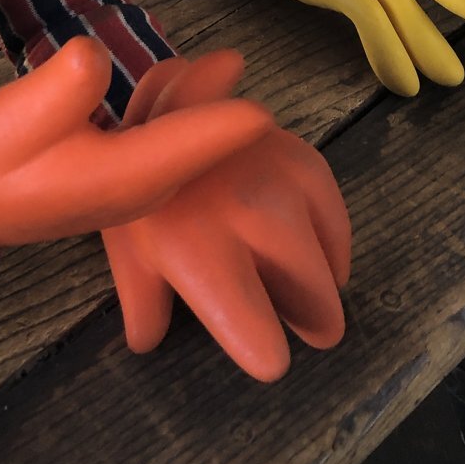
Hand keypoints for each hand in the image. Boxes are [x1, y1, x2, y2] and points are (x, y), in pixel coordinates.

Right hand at [0, 37, 272, 247]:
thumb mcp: (24, 112)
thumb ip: (67, 82)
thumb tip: (94, 55)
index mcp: (126, 178)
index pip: (193, 145)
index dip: (230, 125)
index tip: (264, 109)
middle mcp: (139, 190)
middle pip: (196, 147)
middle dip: (221, 111)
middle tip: (235, 59)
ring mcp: (128, 188)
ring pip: (181, 149)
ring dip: (201, 112)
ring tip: (223, 68)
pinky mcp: (114, 178)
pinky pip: (163, 150)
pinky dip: (178, 122)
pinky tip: (181, 99)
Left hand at [102, 51, 350, 380]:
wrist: (160, 107)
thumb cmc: (141, 194)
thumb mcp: (131, 252)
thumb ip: (144, 305)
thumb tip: (147, 343)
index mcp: (201, 254)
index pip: (256, 333)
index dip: (266, 352)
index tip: (267, 356)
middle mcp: (251, 220)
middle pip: (312, 297)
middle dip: (314, 320)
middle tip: (309, 327)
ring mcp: (282, 183)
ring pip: (327, 258)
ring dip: (324, 278)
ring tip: (315, 289)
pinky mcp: (303, 156)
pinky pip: (334, 215)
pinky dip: (332, 238)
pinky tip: (323, 249)